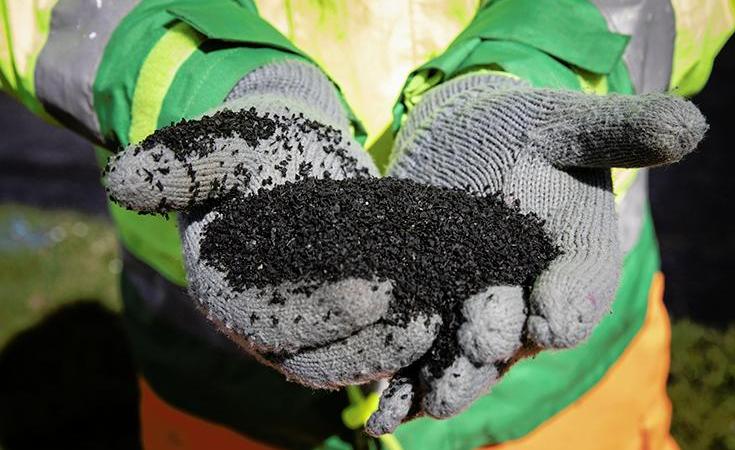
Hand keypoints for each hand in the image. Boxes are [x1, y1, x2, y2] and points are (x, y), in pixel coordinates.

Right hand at [104, 60, 440, 387]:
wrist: (298, 161)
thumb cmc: (261, 153)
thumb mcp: (226, 147)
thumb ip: (183, 163)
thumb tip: (123, 179)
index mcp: (228, 288)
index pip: (273, 318)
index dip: (322, 311)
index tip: (374, 290)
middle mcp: (264, 324)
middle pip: (317, 355)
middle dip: (370, 341)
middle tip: (421, 314)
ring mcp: (307, 333)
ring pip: (350, 362)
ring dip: (396, 350)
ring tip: (439, 319)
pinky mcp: (346, 327)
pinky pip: (375, 350)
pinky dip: (408, 348)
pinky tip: (444, 325)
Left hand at [365, 73, 706, 434]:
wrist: (469, 140)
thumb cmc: (529, 130)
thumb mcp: (569, 123)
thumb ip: (619, 131)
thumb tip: (688, 128)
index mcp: (578, 262)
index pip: (583, 294)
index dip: (568, 307)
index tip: (548, 319)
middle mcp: (533, 300)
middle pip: (518, 335)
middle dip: (495, 342)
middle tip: (477, 346)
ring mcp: (481, 312)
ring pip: (467, 358)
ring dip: (447, 380)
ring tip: (421, 398)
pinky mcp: (433, 313)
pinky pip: (421, 355)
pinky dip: (402, 382)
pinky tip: (381, 405)